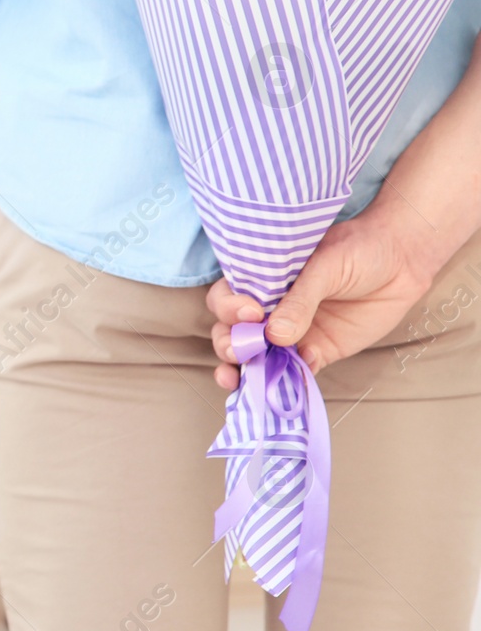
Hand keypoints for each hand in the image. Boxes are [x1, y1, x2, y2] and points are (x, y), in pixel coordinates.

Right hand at [207, 208, 434, 389]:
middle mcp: (270, 309)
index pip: (227, 300)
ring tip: (240, 380)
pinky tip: (293, 381)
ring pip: (258, 359)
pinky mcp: (319, 350)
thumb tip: (274, 336)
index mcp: (261, 282)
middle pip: (233, 334)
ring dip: (246, 372)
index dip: (228, 310)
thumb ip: (299, 301)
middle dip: (229, 345)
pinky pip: (297, 371)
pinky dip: (291, 381)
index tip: (249, 313)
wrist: (404, 260)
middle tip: (240, 350)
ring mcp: (292, 333)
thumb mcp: (324, 267)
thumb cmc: (357, 249)